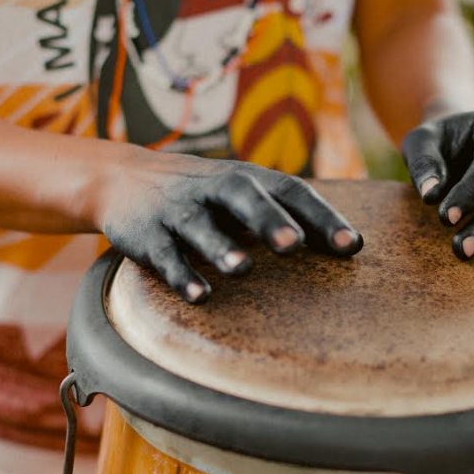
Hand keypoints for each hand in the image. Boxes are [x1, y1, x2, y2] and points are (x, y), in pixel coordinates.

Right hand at [94, 150, 362, 302]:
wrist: (120, 178)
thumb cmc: (205, 194)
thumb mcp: (242, 192)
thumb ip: (289, 214)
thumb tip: (353, 246)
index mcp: (246, 178)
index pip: (289, 190)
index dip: (321, 216)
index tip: (352, 246)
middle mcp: (213, 189)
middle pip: (243, 196)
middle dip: (268, 219)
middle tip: (293, 243)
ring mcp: (178, 211)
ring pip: (200, 225)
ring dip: (222, 246)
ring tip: (243, 269)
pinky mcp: (146, 236)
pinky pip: (165, 256)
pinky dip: (182, 275)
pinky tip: (201, 296)